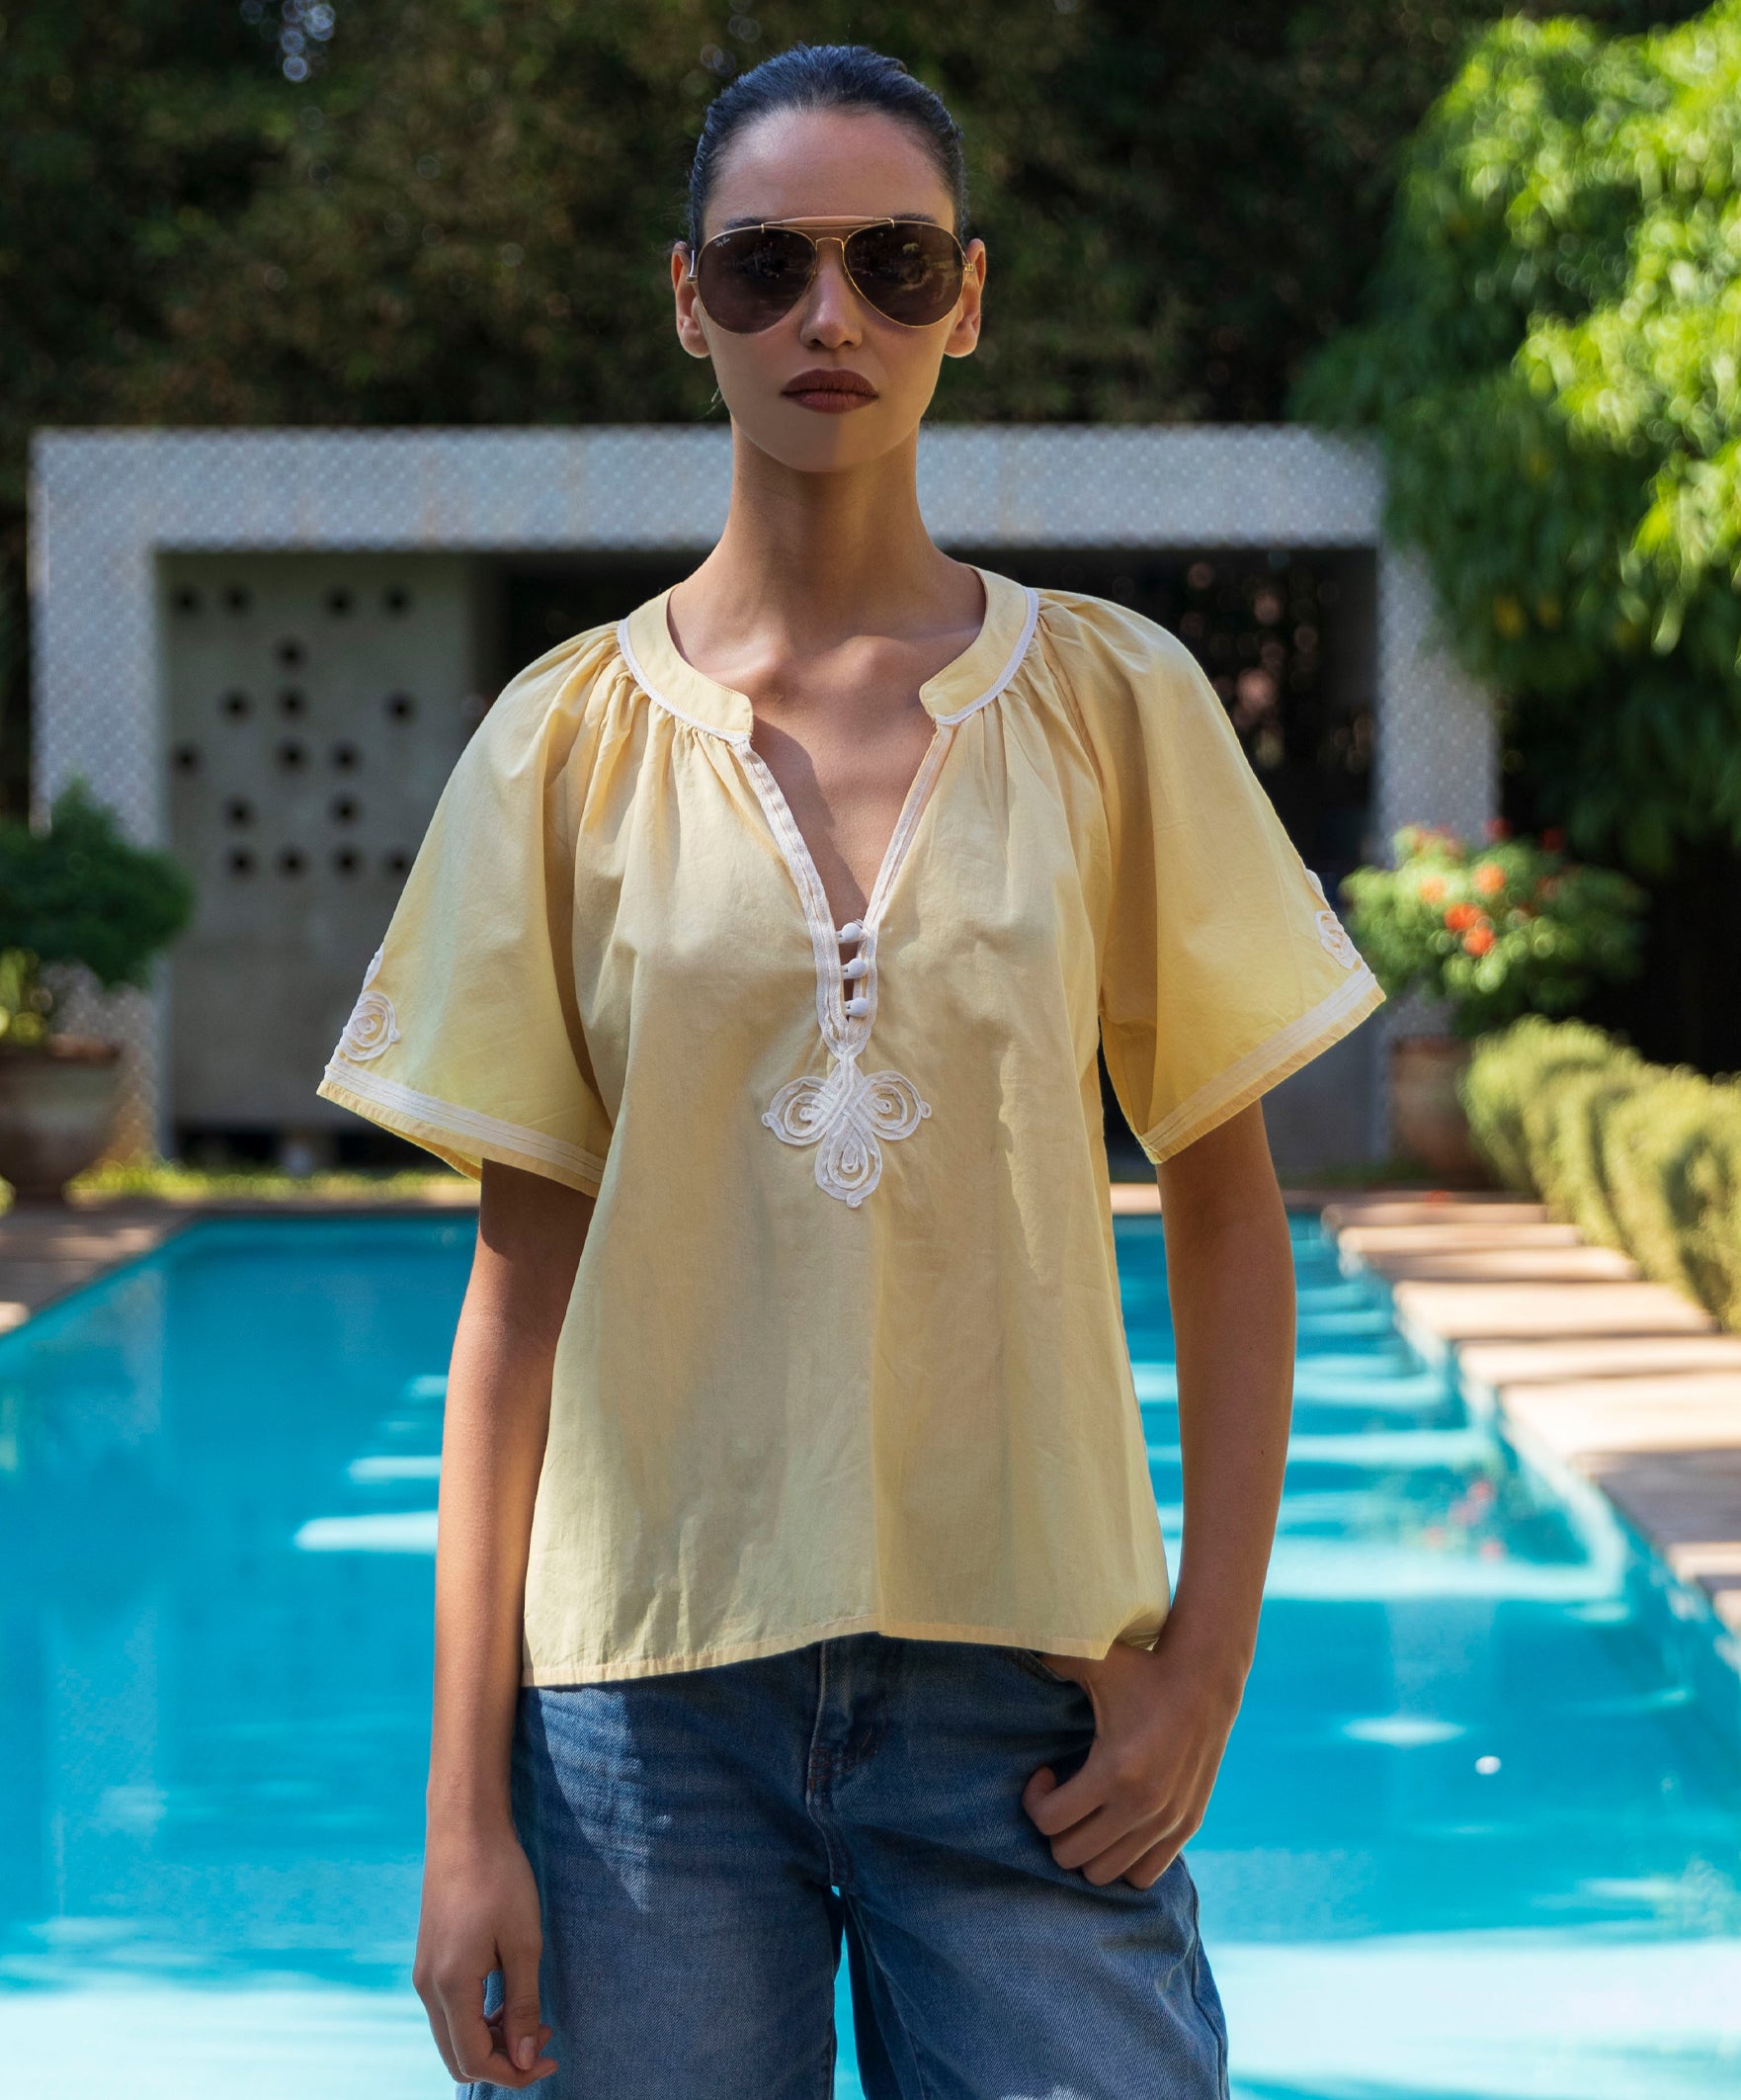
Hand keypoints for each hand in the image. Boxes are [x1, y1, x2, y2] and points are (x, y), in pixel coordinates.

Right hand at [413, 1816, 558, 2086]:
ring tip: (531, 2014)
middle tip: (543, 2037)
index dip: (515, 2072)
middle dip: (503, 2060)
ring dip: (491, 2038)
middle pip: (458, 2057)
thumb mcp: (523, 1942)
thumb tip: (524, 2059)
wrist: (465, 1829)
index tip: (551, 2057)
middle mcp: (427, 1988)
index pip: (475, 2060)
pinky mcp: (429, 1960)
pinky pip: (449, 2011)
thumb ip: (523, 2005)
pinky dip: (477, 2018)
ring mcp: (424, 1974)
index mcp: (450, 1987)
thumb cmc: (499, 1878)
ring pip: (452, 2036)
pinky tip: (507, 1994)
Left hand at [1020, 1628, 1244, 1888]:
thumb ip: (1050, 1653)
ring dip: (1086, 1848)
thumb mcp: (1095, 1659)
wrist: (1206, 1681)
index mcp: (1115, 1770)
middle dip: (1055, 1829)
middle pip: (1071, 1857)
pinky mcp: (1186, 1828)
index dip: (1034, 1801)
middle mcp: (1142, 1806)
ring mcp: (1166, 1822)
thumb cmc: (1142, 1669)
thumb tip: (1010, 1631)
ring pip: (1104, 1874)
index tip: (1043, 1774)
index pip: (1050, 1822)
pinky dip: (1121, 1860)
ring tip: (1088, 1809)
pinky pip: (1141, 1876)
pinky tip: (1115, 1823)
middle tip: (1062, 1794)